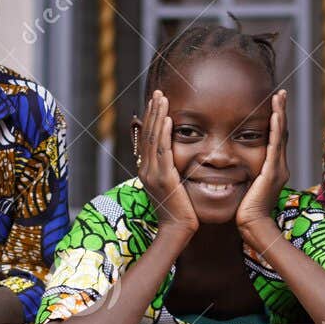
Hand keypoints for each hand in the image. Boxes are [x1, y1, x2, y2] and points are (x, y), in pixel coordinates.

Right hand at [138, 89, 197, 233]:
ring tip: (161, 98)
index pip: (146, 139)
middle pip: (146, 134)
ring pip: (153, 138)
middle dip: (152, 111)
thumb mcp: (171, 188)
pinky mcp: (163, 178)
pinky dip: (164, 133)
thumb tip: (174, 161)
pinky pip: (163, 150)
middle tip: (157, 92)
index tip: (155, 102)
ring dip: (157, 115)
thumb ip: (170, 172)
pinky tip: (168, 118)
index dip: (149, 119)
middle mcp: (146, 169)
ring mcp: (153, 173)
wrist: (176, 231)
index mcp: (146, 171)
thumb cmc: (178, 212)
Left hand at [236, 91, 288, 239]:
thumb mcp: (245, 187)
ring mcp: (278, 169)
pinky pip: (275, 145)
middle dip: (281, 112)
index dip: (276, 121)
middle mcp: (280, 166)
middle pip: (282, 133)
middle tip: (281, 93)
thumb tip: (232, 167)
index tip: (274, 104)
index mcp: (273, 169)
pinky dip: (275, 129)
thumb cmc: (245, 212)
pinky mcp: (273, 172)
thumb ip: (244, 175)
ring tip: (280, 97)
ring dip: (280, 114)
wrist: (253, 227)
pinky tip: (275, 115)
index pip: (275, 139)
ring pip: (281, 135)